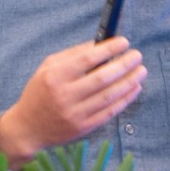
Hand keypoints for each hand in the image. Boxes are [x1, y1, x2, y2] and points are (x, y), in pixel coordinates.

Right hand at [0, 37, 146, 168]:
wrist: (28, 127)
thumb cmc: (39, 92)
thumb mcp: (47, 68)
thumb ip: (72, 55)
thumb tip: (100, 45)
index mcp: (55, 76)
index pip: (87, 59)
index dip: (109, 49)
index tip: (124, 42)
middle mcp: (65, 95)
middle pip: (102, 78)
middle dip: (124, 65)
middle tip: (137, 56)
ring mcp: (75, 113)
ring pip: (109, 96)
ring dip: (129, 82)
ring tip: (141, 71)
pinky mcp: (83, 128)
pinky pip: (109, 112)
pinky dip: (125, 99)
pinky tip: (134, 88)